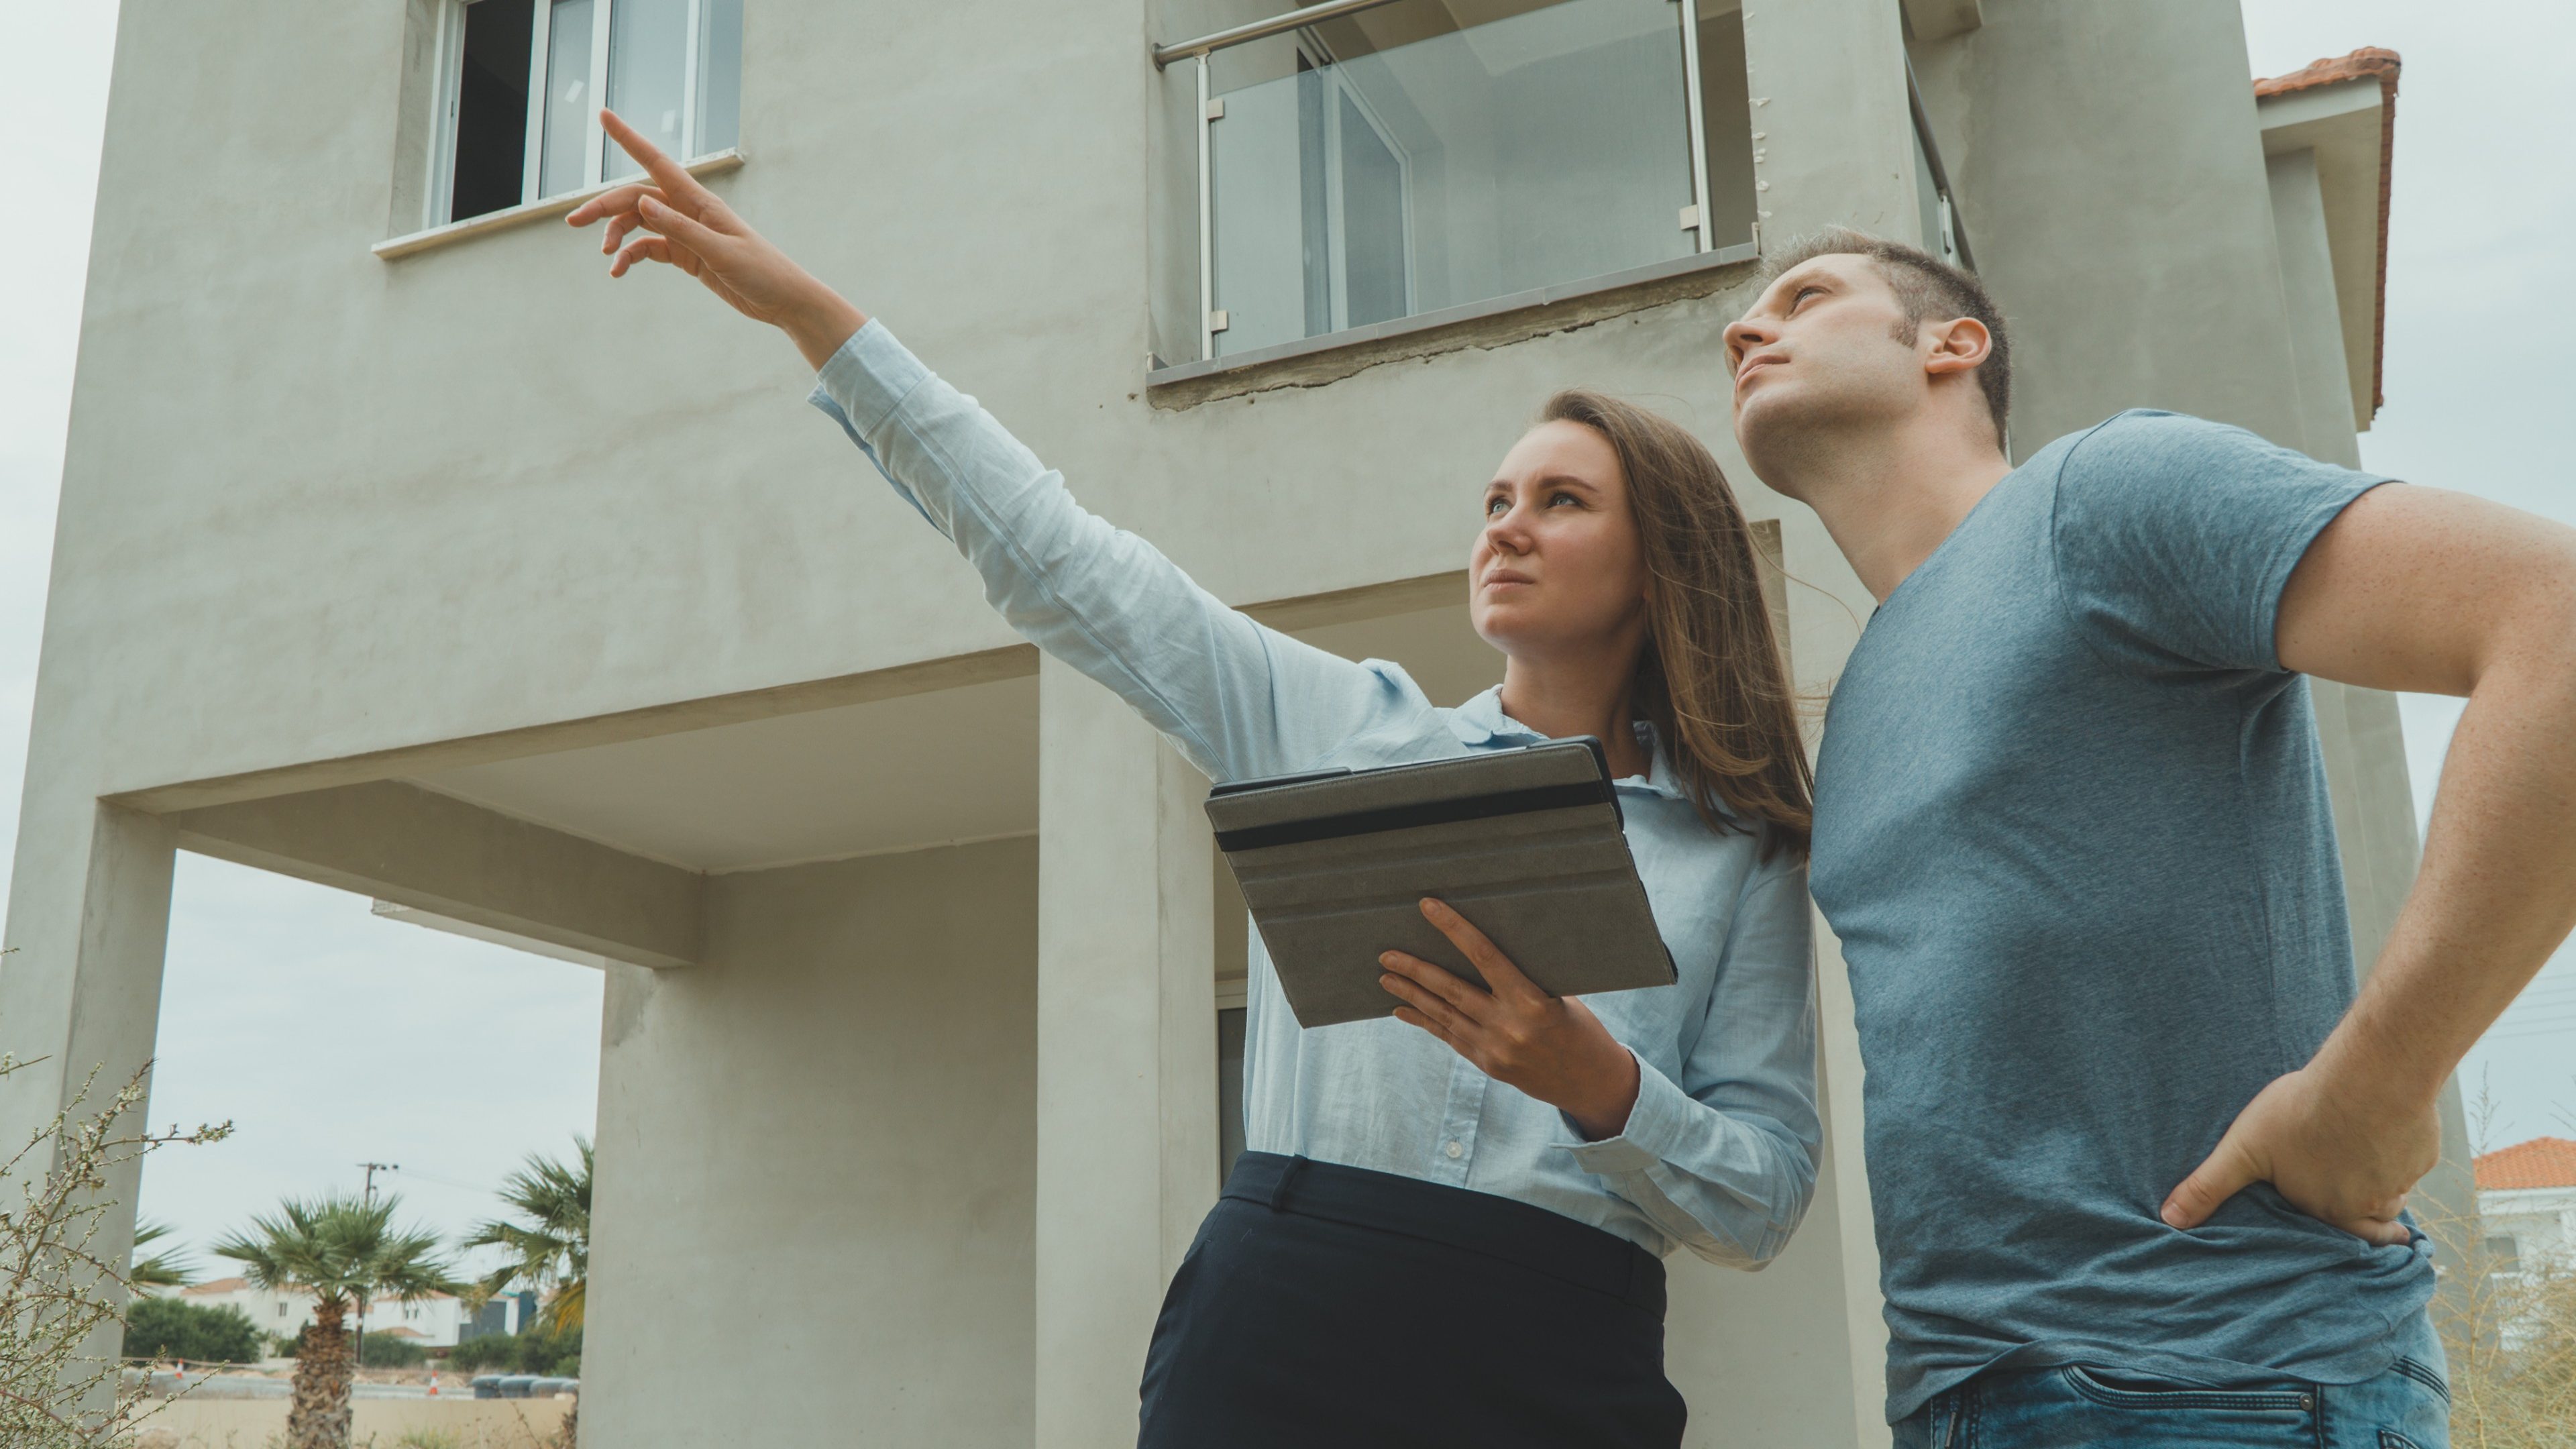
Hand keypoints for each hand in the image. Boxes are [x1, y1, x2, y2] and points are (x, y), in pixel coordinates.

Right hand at [566, 109, 867, 369]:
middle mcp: (689, 211)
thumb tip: (643, 204)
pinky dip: (632, 257)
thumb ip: (681, 229)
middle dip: (604, 207)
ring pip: (639, 224)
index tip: (603, 116)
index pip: (656, 162)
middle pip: (636, 198)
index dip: (628, 138)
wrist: (784, 300)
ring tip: (606, 258)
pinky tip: (620, 272)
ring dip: (617, 236)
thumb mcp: (720, 252)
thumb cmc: (762, 271)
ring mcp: (686, 232)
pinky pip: (649, 248)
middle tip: (574, 222)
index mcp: (699, 201)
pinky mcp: (687, 254)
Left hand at [1378, 898, 1641, 1139]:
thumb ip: (1523, 979)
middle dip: (1415, 970)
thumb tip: (1483, 950)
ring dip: (1411, 996)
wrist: (1591, 1083)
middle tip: (1387, 954)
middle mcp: (1508, 1027)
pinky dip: (1424, 1021)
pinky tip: (1402, 1011)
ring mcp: (1494, 1050)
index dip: (1453, 929)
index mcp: (1532, 1002)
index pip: (1484, 955)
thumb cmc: (1581, 1028)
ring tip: (1386, 977)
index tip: (1429, 908)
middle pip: (1451, 990)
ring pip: (1443, 1015)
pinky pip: (1448, 1037)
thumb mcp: (1560, 996)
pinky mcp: (1486, 1065)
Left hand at [2159, 1063, 2438, 1246]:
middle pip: (2374, 1223)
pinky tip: (2396, 1137)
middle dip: (2376, 1228)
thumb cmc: (2302, 1112)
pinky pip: (2414, 1160)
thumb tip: (2170, 1219)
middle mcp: (2370, 1204)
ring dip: (2388, 1190)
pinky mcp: (2422, 1150)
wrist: (2369, 1079)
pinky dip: (2405, 1153)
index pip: (2335, 1233)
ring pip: (2395, 1194)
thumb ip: (2209, 1186)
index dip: (2338, 1233)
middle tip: (2388, 1236)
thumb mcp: (2243, 1149)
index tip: (2351, 1242)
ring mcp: (2401, 1178)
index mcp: (2328, 1210)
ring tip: (2383, 1182)